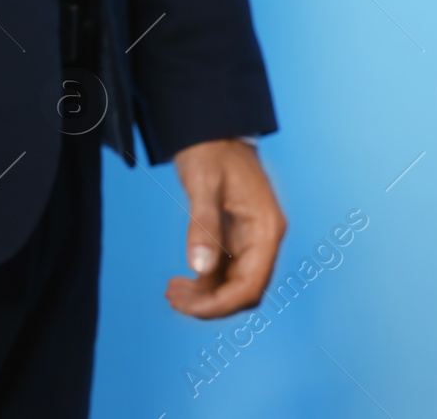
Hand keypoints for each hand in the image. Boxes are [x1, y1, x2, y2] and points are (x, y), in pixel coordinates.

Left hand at [164, 138, 284, 318]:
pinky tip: (181, 280)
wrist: (212, 129)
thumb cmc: (210, 151)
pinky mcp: (237, 236)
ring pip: (233, 284)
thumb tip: (199, 268)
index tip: (187, 307)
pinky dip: (204, 280)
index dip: (219, 304)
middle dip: (209, 303)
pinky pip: (225, 270)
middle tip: (172, 298)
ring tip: (171, 292)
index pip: (249, 285)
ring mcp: (251, 239)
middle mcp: (264, 238)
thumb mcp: (203, 185)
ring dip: (204, 295)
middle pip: (243, 291)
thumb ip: (202, 225)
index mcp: (265, 229)